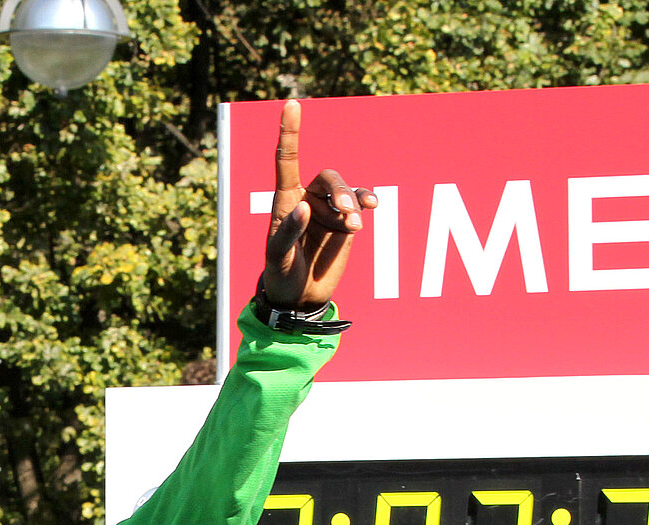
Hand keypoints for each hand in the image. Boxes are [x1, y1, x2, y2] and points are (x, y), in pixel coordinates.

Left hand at [258, 99, 376, 312]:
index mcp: (285, 201)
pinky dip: (366, 200)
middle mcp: (307, 199)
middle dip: (341, 191)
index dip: (290, 132)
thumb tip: (305, 207)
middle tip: (348, 213)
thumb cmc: (281, 274)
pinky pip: (360, 203)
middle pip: (329, 178)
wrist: (299, 297)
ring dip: (353, 201)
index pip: (287, 160)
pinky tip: (371, 206)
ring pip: (346, 191)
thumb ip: (288, 232)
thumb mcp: (277, 257)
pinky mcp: (345, 223)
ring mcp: (328, 210)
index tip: (291, 104)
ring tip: (355, 223)